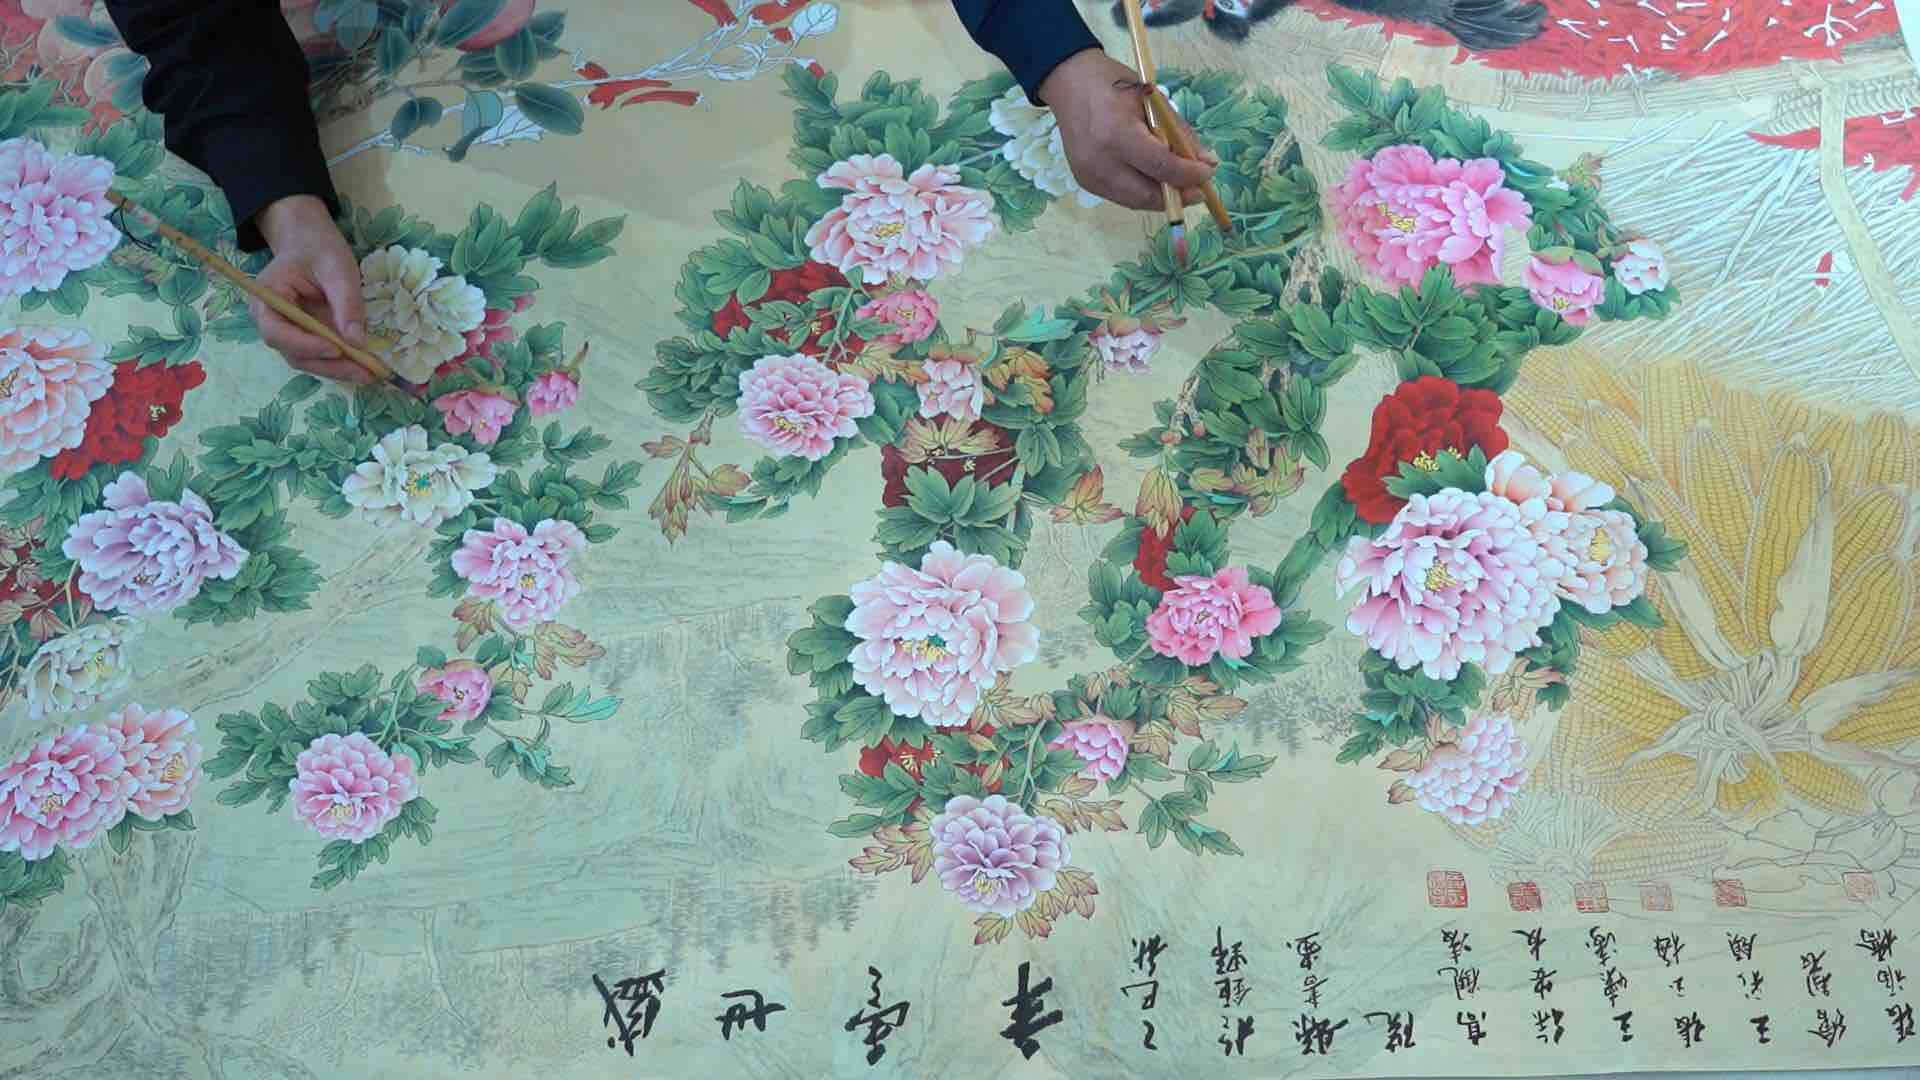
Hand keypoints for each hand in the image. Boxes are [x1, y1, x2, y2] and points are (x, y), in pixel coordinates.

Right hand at [252, 195, 372, 383]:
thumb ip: (346, 303)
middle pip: (294, 354)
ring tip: (373, 373)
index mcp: (266, 298)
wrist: (311, 242)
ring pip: (309, 360)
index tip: (337, 349)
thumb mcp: (338, 269)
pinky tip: (367, 367)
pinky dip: (343, 364)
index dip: (305, 345)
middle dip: (331, 366)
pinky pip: (321, 356)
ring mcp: (289, 332)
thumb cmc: (319, 248)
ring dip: (340, 370)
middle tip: (367, 373)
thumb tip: (357, 342)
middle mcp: (271, 321)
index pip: (276, 332)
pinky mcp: (306, 337)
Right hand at [1037, 48, 1216, 211]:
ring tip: (1179, 184)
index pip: (1160, 166)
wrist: (1068, 82)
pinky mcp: (1085, 182)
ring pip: (1135, 202)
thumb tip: (1206, 162)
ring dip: (1162, 197)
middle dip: (1178, 196)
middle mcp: (1100, 161)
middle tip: (1198, 189)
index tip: (1208, 173)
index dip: (1188, 175)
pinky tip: (1153, 179)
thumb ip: (1179, 133)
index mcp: (1117, 134)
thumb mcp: (1153, 100)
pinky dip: (1143, 192)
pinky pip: (1122, 197)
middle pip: (1147, 195)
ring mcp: (1089, 176)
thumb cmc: (1113, 84)